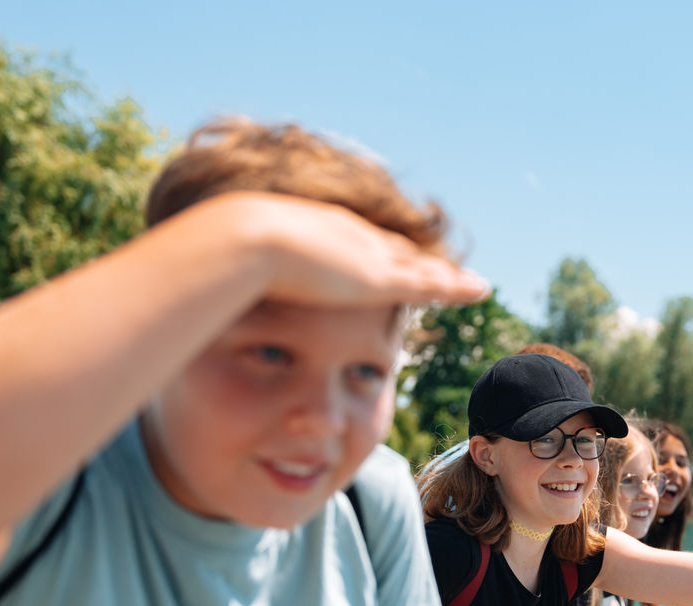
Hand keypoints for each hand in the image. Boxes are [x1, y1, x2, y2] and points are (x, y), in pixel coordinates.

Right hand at [229, 192, 488, 309]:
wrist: (244, 240)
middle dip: (418, 259)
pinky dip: (456, 287)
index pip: (357, 242)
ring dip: (446, 275)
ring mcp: (369, 254)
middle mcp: (352, 235)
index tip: (390, 257)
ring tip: (471, 281)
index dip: (377, 252)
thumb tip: (213, 282)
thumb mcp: (233, 266)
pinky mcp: (382, 278)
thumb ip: (235, 278)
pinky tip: (480, 290)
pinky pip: (431, 283)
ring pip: (419, 266)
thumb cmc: (226, 254)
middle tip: (443, 268)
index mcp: (319, 228)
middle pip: (395, 249)